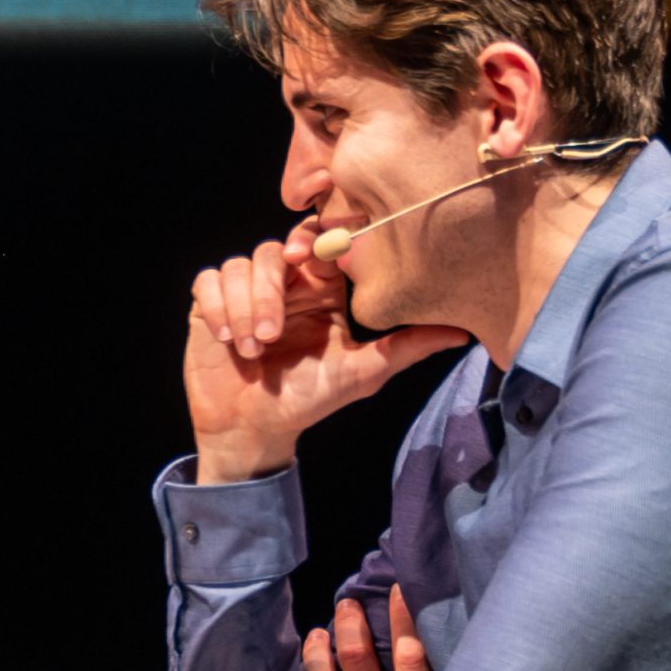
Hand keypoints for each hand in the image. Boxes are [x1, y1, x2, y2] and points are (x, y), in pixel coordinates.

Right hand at [182, 229, 466, 484]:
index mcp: (322, 288)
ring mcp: (245, 293)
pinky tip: (230, 339)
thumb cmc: (310, 401)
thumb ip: (406, 347)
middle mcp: (284, 284)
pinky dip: (218, 307)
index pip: (319, 240)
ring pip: (241, 266)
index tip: (311, 261)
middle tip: (276, 326)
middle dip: (272, 285)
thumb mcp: (362, 373)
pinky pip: (208, 282)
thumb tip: (462, 334)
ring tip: (255, 348)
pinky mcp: (210, 307)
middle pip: (275, 250)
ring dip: (246, 307)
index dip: (313, 240)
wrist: (254, 430)